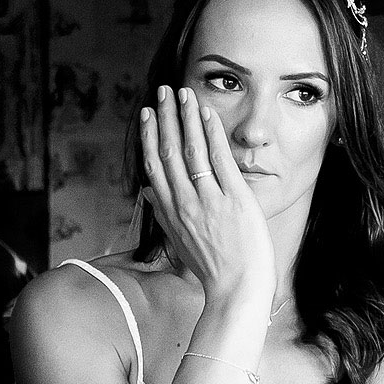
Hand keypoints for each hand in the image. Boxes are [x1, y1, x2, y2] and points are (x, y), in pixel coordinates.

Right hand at [138, 86, 274, 311]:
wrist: (237, 291)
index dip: (148, 137)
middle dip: (164, 118)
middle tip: (162, 92)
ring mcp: (208, 200)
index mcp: (171, 213)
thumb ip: (163, 216)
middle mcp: (184, 203)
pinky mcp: (234, 199)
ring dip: (185, 117)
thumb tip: (147, 195)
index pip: (153, 167)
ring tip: (182, 93)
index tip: (146, 114)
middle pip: (167, 152)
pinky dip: (211, 133)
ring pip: (190, 150)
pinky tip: (206, 114)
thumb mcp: (180, 243)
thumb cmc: (214, 270)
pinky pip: (218, 159)